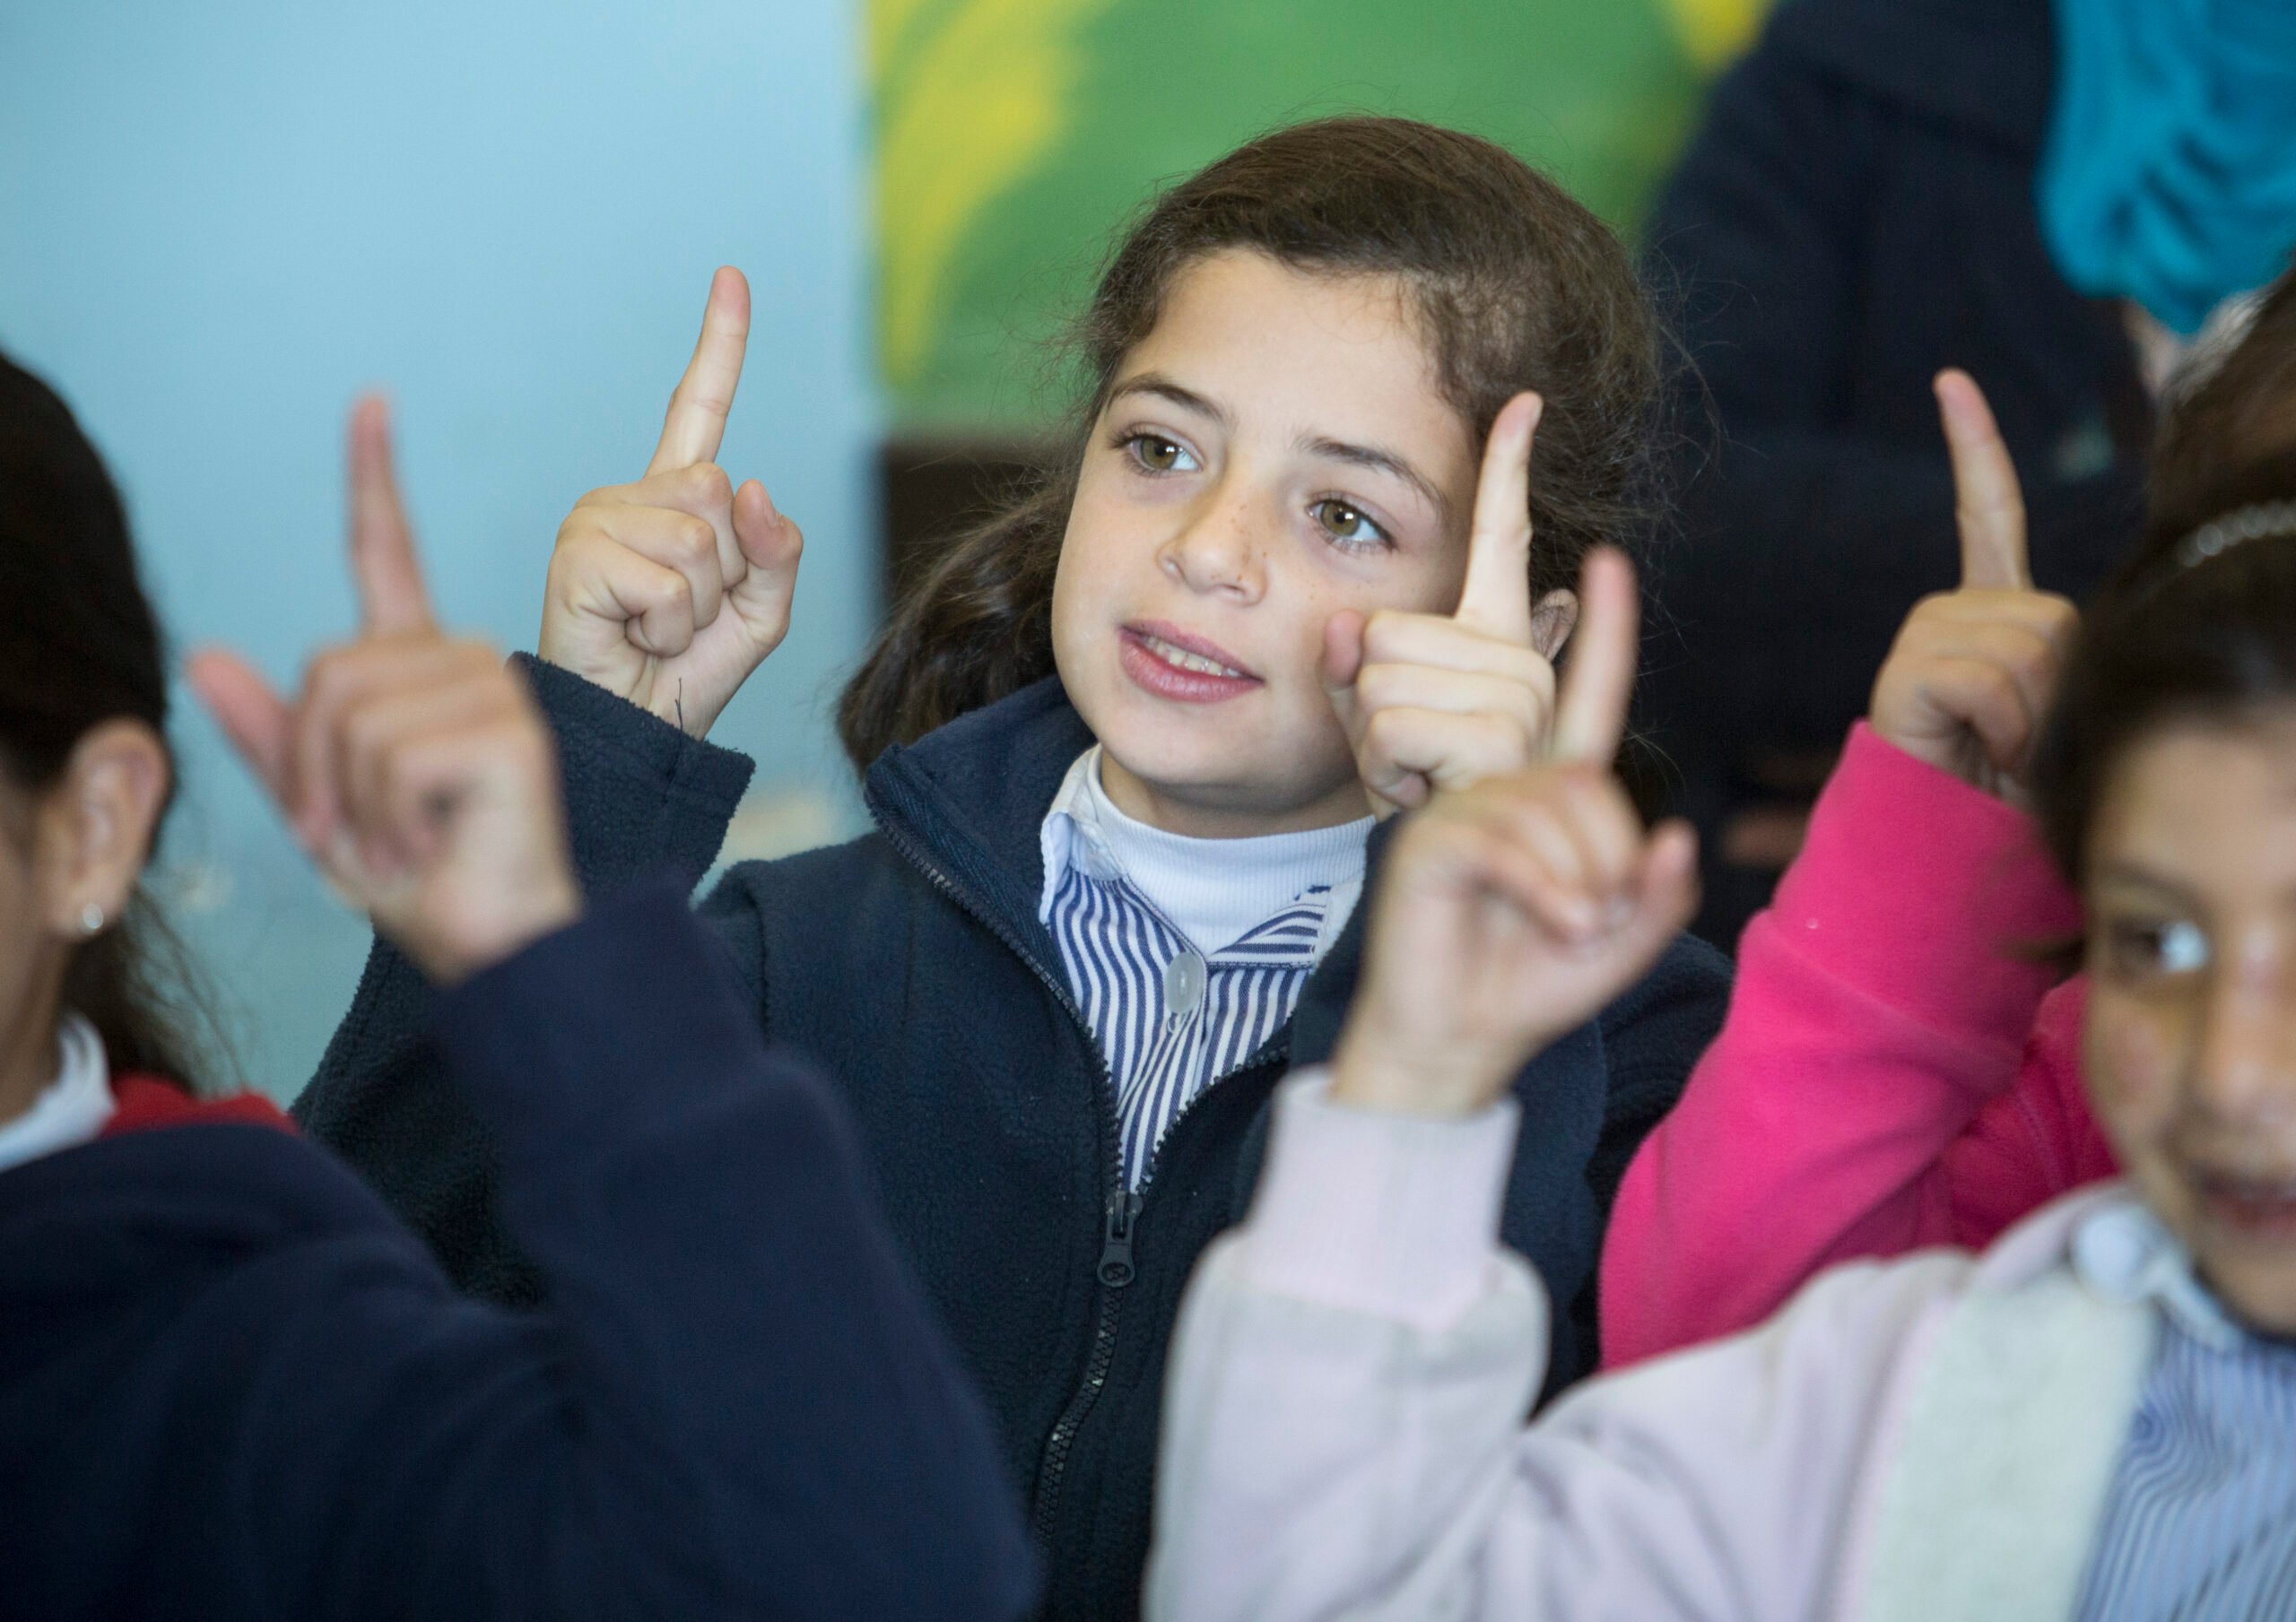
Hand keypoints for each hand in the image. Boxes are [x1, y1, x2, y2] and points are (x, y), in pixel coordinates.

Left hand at [187, 399, 580, 983]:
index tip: (371, 404)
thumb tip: (203, 654)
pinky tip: (434, 843)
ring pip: (350, 717)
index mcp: (420, 671)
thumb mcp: (323, 810)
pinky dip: (387, 820)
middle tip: (359, 841)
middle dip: (311, 772)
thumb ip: (270, 737)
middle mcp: (464, 663)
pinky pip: (390, 756)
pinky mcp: (508, 730)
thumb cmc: (425, 882)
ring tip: (402, 845)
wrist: (500, 945)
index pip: (388, 556)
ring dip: (350, 805)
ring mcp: (494, 689)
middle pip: (327, 672)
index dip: (373, 479)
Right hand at [538, 267, 803, 735]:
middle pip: (720, 495)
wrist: (636, 734)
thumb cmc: (690, 675)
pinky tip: (636, 638)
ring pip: (701, 540)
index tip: (731, 278)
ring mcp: (597, 519)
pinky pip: (670, 581)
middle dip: (728, 572)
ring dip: (700, 605)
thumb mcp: (762, 613)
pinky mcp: (577, 555)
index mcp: (675, 500)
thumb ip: (779, 550)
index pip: (697, 407)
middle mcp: (630, 496)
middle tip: (686, 616)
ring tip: (659, 631)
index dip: (719, 345)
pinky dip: (671, 625)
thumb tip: (755, 487)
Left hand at [1323, 393, 1571, 813]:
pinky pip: (1390, 722)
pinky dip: (1383, 768)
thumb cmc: (1415, 810)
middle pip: (1381, 632)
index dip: (1507, 470)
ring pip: (1376, 677)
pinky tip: (1422, 795)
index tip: (1521, 403)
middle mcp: (1522, 663)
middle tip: (1410, 763)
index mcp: (1500, 647)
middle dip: (1365, 704)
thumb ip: (1347, 671)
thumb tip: (1341, 626)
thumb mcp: (1366, 733)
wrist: (1449, 896)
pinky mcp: (1503, 739)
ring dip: (1372, 743)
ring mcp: (1522, 699)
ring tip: (1418, 782)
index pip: (1502, 542)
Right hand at [1328, 548, 1698, 1116]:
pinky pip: (1507, 841)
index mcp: (1553, 794)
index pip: (1588, 699)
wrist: (1458, 1038)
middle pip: (1587, 778)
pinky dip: (1548, 891)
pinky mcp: (1430, 838)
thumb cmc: (1533, 982)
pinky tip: (1558, 924)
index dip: (1603, 632)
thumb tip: (1677, 837)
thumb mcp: (1623, 941)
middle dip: (1611, 854)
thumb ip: (1661, 893)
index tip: (1608, 562)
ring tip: (1571, 928)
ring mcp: (1462, 808)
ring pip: (1551, 806)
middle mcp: (1505, 786)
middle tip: (1595, 917)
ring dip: (1581, 880)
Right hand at [1869, 370, 2078, 802]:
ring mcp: (1924, 639)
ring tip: (2002, 758)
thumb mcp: (2059, 709)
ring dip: (2035, 717)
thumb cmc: (2010, 793)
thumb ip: (2063, 653)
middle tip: (2027, 746)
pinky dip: (2006, 724)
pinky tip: (1984, 750)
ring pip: (2027, 649)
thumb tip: (2062, 637)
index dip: (1974, 446)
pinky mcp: (1908, 675)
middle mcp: (1948, 615)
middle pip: (2052, 616)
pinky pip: (1988, 677)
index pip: (1986, 513)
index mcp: (1986, 613)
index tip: (1950, 382)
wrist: (1947, 852)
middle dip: (2061, 688)